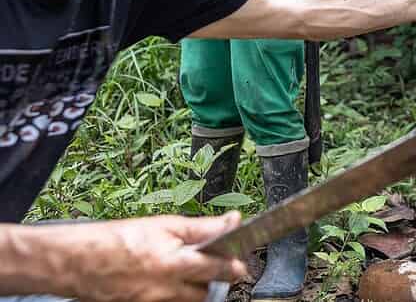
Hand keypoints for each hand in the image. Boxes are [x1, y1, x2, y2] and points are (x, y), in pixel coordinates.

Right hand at [64, 213, 246, 301]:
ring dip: (193, 288)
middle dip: (213, 280)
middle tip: (214, 266)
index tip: (241, 262)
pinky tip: (167, 281)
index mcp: (175, 263)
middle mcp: (167, 289)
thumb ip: (202, 227)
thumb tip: (233, 220)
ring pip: (188, 301)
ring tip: (186, 271)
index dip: (234, 265)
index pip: (219, 268)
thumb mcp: (164, 224)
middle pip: (206, 292)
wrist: (77, 262)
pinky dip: (174, 295)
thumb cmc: (116, 240)